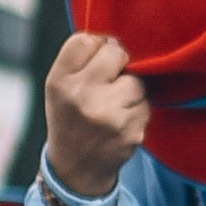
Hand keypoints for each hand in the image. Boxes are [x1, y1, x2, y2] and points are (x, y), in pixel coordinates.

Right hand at [41, 33, 149, 198]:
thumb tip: (115, 37)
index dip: (97, 46)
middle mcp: (81, 96)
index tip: (97, 58)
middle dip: (118, 63)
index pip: (85, 40)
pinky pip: (145, 105)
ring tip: (113, 105)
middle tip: (110, 79)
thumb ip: (80, 59)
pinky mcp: (130, 131)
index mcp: (59, 81)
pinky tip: (121, 122)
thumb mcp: (59, 87)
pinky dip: (137, 111)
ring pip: (136, 81)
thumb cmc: (70, 118)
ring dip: (130, 90)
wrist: (76, 168)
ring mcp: (107, 115)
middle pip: (116, 53)